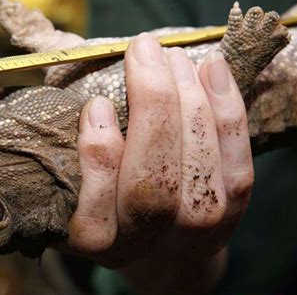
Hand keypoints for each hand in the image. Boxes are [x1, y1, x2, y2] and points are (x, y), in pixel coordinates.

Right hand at [68, 33, 253, 293]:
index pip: (95, 208)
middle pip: (151, 186)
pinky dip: (228, 112)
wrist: (158, 246)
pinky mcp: (231, 218)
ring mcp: (192, 234)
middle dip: (151, 109)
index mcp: (93, 238)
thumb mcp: (73, 176)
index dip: (99, 156)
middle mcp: (142, 244)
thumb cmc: (106, 194)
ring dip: (189, 103)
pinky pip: (237, 167)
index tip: (97, 103)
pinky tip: (212, 70)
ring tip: (175, 57)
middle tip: (144, 51)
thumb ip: (66, 140)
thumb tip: (59, 73)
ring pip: (197, 172)